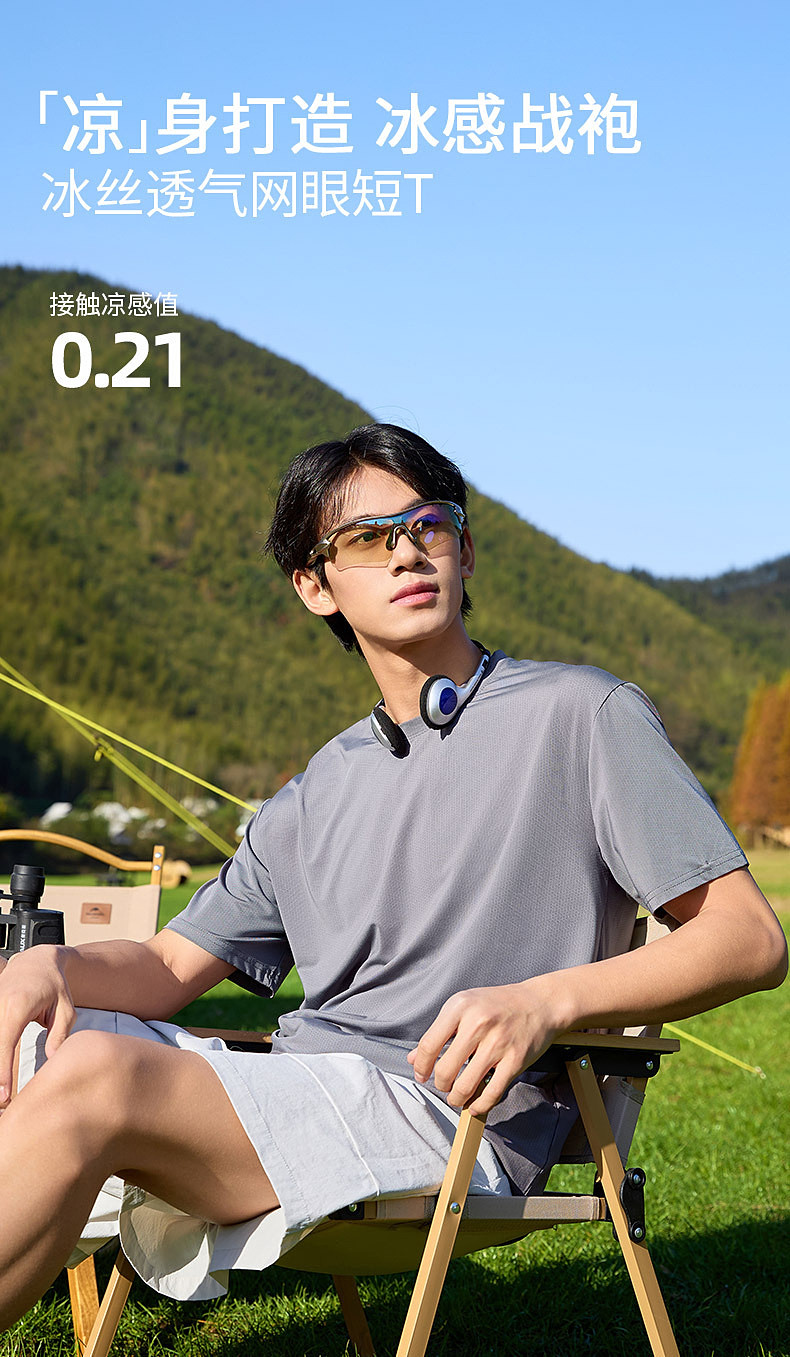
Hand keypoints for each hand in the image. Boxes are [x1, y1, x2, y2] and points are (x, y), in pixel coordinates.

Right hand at [0, 946, 75, 1106]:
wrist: (36, 961)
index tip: (4, 1095)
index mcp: (17, 1006)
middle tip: (2, 1103)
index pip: (5, 1045)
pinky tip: (1, 1071)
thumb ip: (60, 1035)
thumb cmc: (54, 985)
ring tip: (2, 1092)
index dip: (2, 1073)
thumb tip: (53, 1061)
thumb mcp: (66, 1009)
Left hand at [407, 979, 559, 1115]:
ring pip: (466, 1085)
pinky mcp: (515, 1060)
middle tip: (444, 1084)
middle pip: (445, 1070)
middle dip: (441, 1084)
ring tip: (457, 1095)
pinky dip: (480, 1105)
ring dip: (457, 1098)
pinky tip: (475, 1105)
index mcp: (460, 1006)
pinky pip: (492, 1093)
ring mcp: (498, 1042)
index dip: (421, 1066)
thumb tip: (413, 1059)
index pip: (428, 1045)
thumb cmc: (497, 1005)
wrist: (538, 1003)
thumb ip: (439, 1032)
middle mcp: (478, 1023)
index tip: (422, 1075)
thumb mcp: (464, 1007)